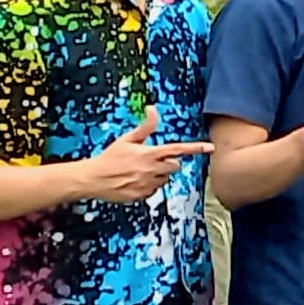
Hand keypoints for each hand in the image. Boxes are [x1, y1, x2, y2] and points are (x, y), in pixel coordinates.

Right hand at [68, 109, 210, 201]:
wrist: (92, 179)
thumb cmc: (110, 157)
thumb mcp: (127, 139)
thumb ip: (145, 126)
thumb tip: (153, 109)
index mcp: (150, 154)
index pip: (178, 150)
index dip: (196, 148)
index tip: (211, 147)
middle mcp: (152, 170)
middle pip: (176, 166)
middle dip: (169, 163)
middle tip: (152, 160)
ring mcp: (148, 184)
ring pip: (165, 179)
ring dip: (159, 175)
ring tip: (139, 171)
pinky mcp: (142, 195)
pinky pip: (154, 190)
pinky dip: (149, 185)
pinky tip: (135, 181)